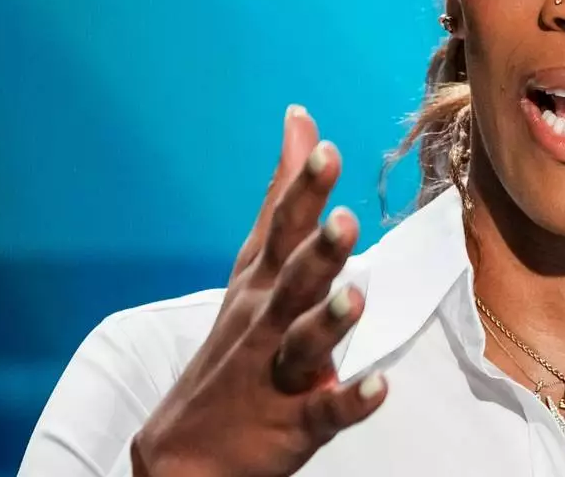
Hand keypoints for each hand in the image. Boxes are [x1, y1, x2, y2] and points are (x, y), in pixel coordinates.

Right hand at [131, 106, 387, 476]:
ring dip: (328, 322)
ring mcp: (279, 373)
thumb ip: (284, 196)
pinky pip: (325, 412)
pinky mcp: (294, 422)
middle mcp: (267, 321)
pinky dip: (349, 401)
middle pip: (294, 282)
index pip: (282, 230)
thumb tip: (301, 120)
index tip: (326, 150)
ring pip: (305, 345)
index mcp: (262, 283)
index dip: (303, 191)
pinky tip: (377, 388)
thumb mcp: (253, 265)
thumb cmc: (238, 339)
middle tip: (345, 221)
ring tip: (355, 298)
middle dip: (318, 253)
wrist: (187, 451)